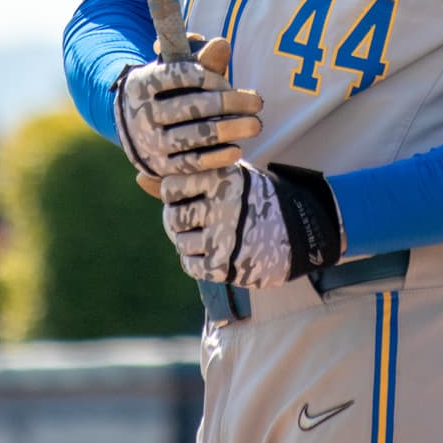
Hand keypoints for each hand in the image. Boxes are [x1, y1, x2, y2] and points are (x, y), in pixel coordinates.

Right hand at [114, 37, 262, 180]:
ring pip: (196, 135)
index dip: (208, 76)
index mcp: (142, 83)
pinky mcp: (161, 168)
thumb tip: (222, 44)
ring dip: (231, 129)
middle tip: (257, 103)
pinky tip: (237, 150)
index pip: (179, 75)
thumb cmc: (168, 92)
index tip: (228, 81)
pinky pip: (193, 163)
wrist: (136, 129)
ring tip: (255, 125)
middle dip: (230, 103)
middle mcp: (141, 113)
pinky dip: (217, 157)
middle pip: (191, 106)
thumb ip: (201, 58)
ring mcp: (150, 143)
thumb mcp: (177, 72)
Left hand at [160, 162, 342, 289]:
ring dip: (190, 242)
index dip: (178, 194)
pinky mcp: (225, 265)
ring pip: (180, 242)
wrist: (303, 232)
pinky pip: (191, 265)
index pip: (171, 186)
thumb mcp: (227, 178)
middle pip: (173, 217)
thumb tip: (138, 179)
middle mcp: (222, 205)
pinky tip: (214, 252)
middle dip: (181, 221)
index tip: (195, 196)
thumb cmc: (257, 198)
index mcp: (222, 177)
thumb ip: (183, 181)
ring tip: (211, 235)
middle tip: (202, 220)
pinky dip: (197, 261)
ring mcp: (224, 237)